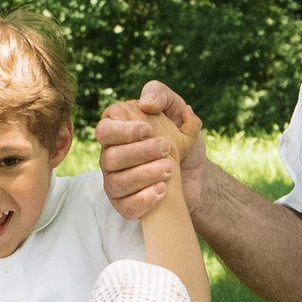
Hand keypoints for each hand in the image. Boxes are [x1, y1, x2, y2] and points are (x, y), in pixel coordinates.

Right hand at [98, 81, 203, 220]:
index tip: (148, 129)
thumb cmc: (181, 139)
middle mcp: (111, 156)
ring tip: (170, 168)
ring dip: (144, 175)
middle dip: (139, 153)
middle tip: (166, 148)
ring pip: (116, 182)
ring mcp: (116, 181)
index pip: (104, 130)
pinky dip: (144, 199)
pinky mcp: (125, 204)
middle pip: (109, 157)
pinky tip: (162, 189)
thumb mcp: (176, 110)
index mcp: (118, 131)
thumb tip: (146, 103)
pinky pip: (125, 206)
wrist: (197, 173)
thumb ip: (161, 95)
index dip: (123, 131)